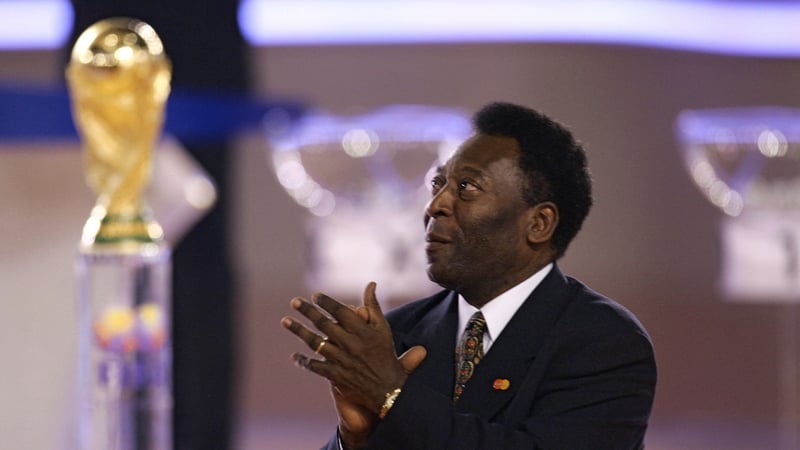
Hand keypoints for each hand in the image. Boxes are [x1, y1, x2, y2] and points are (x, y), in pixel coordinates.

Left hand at [281, 282, 425, 446]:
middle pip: (324, 324)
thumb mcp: (383, 328)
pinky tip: (294, 356)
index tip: (315, 296)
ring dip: (299, 331)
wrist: (388, 389)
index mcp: (361, 331)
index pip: (340, 312)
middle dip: (308, 311)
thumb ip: (373, 306)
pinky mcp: (336, 375)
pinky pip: (316, 367)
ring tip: (285, 320)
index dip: (327, 302)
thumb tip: (370, 284)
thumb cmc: (385, 354)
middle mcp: (350, 343)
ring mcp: (341, 360)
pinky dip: (304, 361)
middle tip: (294, 301)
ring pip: (316, 343)